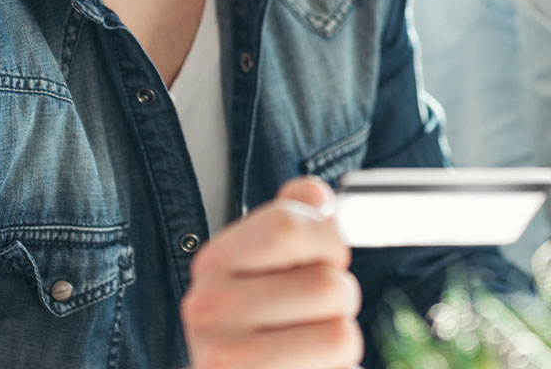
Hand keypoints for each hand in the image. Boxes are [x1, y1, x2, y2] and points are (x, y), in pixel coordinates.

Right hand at [181, 176, 363, 368]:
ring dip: (340, 341)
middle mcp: (209, 310)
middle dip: (340, 299)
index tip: (326, 257)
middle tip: (314, 314)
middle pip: (327, 285)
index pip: (287, 226)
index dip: (328, 240)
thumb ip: (294, 216)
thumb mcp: (266, 261)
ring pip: (340, 335)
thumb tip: (319, 197)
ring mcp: (227, 360)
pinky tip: (307, 368)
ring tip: (309, 346)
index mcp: (215, 263)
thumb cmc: (260, 321)